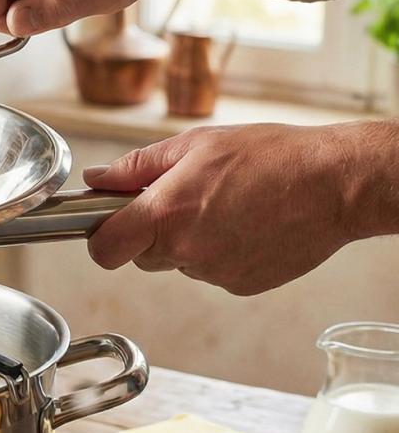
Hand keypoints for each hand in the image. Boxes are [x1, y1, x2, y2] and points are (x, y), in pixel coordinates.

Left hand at [81, 123, 387, 295]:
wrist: (334, 184)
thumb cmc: (270, 156)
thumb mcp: (193, 145)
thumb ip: (136, 167)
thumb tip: (97, 178)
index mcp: (166, 213)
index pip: (105, 249)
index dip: (101, 239)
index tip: (109, 225)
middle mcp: (185, 250)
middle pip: (141, 257)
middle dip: (151, 233)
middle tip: (182, 200)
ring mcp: (214, 273)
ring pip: (179, 263)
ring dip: (188, 241)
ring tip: (225, 206)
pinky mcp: (240, 286)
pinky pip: (212, 272)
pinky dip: (220, 253)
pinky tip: (245, 225)